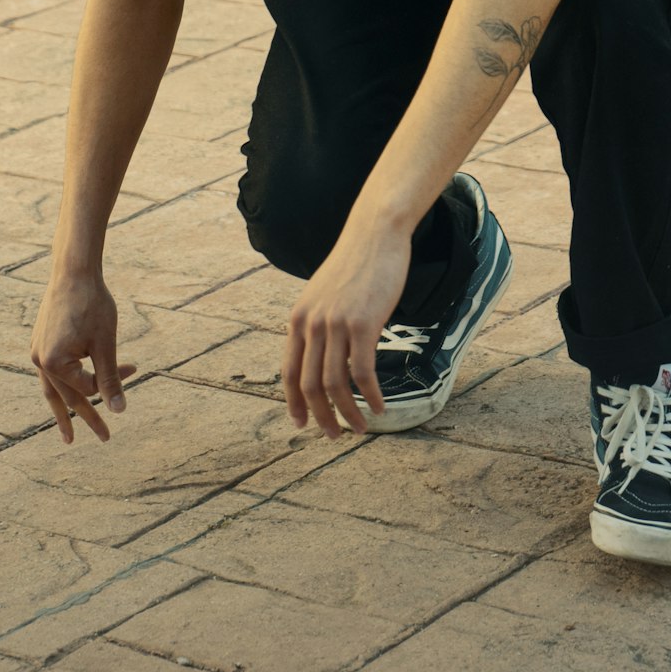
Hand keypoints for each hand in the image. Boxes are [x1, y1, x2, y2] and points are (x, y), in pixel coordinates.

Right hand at [30, 270, 135, 442]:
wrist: (74, 271)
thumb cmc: (92, 304)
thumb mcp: (105, 343)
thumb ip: (110, 378)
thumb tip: (119, 411)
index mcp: (53, 364)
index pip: (88, 387)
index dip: (113, 381)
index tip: (133, 366)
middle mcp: (39, 361)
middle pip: (67, 397)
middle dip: (87, 417)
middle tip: (105, 438)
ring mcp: (36, 352)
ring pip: (52, 390)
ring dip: (63, 412)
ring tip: (69, 436)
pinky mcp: (40, 342)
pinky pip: (50, 373)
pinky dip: (60, 386)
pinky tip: (66, 392)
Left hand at [282, 220, 410, 439]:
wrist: (375, 234)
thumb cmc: (355, 264)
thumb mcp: (324, 294)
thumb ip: (318, 323)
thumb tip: (322, 354)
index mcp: (298, 319)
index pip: (289, 372)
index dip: (294, 403)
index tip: (302, 424)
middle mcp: (312, 324)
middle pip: (309, 385)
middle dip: (322, 417)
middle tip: (335, 437)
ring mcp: (336, 324)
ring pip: (335, 384)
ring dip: (348, 413)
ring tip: (362, 428)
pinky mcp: (363, 323)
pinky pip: (363, 372)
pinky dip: (371, 396)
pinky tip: (381, 407)